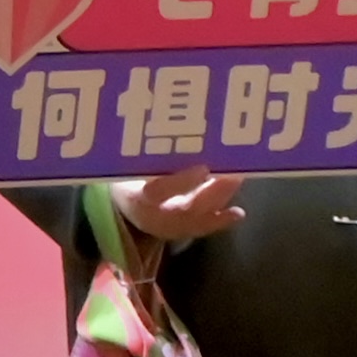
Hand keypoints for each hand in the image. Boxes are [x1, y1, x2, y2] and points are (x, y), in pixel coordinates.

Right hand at [112, 162, 243, 246]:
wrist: (118, 204)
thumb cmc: (125, 174)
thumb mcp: (127, 162)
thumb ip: (147, 152)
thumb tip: (175, 124)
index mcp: (134, 196)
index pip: (157, 192)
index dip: (180, 182)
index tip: (203, 168)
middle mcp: (152, 216)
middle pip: (184, 209)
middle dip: (212, 192)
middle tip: (234, 173)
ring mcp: (166, 228)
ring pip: (196, 220)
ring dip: (219, 200)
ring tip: (238, 179)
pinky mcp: (177, 232)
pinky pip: (199, 229)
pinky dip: (220, 221)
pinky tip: (238, 213)